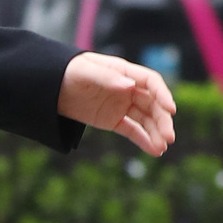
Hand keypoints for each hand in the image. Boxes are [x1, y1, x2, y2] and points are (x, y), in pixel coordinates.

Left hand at [57, 51, 176, 155]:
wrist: (51, 88)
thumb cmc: (69, 72)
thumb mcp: (86, 72)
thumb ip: (107, 78)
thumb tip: (130, 85)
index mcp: (125, 72)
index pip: (151, 82)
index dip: (163, 95)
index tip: (171, 109)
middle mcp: (129, 89)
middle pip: (153, 104)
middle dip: (162, 121)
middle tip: (170, 137)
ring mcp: (122, 105)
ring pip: (146, 120)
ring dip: (156, 133)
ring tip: (162, 148)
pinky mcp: (114, 121)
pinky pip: (132, 131)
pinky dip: (143, 140)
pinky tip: (154, 151)